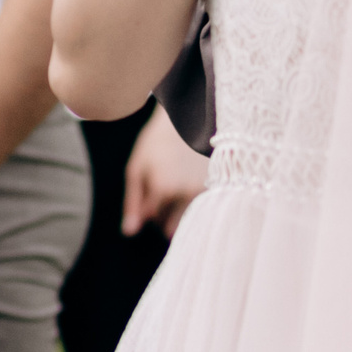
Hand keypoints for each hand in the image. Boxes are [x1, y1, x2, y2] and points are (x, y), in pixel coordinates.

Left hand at [123, 106, 208, 238]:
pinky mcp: (221, 190)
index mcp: (161, 188)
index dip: (149, 205)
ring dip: (183, 214)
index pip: (152, 217)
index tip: (152, 187)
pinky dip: (199, 204)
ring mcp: (206, 193)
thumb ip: (132, 201)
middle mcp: (185, 195)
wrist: (193, 119)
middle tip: (166, 191)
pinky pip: (206, 211)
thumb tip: (129, 232)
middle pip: (171, 227)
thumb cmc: (159, 142)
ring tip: (181, 186)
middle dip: (166, 217)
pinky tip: (195, 182)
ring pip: (191, 222)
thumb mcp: (137, 167)